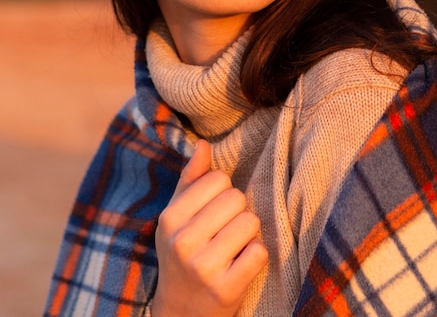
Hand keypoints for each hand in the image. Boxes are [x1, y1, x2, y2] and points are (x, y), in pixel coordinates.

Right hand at [151, 140, 267, 316]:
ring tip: (232, 247)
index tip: (213, 210)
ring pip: (251, 222)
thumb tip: (203, 144)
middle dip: (237, 212)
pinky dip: (256, 256)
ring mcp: (203, 268)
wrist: (181, 314)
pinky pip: (259, 252)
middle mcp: (183, 241)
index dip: (223, 191)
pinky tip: (241, 264)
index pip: (218, 178)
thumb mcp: (178, 217)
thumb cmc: (183, 253)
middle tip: (224, 231)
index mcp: (170, 218)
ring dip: (248, 234)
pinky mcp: (225, 290)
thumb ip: (191, 179)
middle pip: (237, 198)